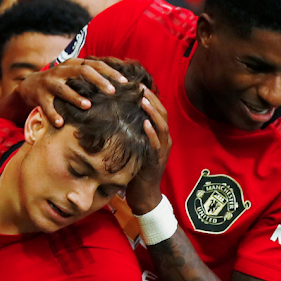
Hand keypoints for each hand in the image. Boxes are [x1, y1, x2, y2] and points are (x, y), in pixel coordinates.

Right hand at [17, 58, 126, 125]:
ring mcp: (49, 83)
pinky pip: (47, 106)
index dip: (110, 72)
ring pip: (64, 89)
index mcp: (72, 64)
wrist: (29, 86)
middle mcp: (61, 71)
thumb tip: (118, 83)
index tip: (124, 82)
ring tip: (88, 106)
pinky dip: (53, 115)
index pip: (95, 64)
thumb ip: (90, 76)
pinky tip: (61, 123)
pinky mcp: (38, 96)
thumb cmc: (59, 83)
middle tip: (112, 93)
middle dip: (99, 82)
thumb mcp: (73, 75)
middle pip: (83, 72)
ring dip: (76, 97)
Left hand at [126, 88, 171, 214]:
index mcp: (159, 135)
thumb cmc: (135, 171)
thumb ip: (130, 133)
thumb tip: (115, 117)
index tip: (137, 83)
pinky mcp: (157, 161)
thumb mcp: (133, 147)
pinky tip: (144, 124)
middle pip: (162, 113)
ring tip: (143, 100)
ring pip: (162, 126)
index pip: (157, 110)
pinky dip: (152, 133)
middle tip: (139, 85)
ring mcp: (163, 150)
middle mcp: (164, 140)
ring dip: (152, 112)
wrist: (144, 196)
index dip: (149, 96)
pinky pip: (157, 145)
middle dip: (151, 98)